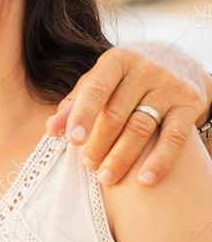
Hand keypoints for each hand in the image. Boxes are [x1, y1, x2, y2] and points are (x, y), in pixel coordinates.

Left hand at [46, 42, 211, 185]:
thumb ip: (76, 102)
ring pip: (141, 127)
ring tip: (106, 177)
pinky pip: (174, 137)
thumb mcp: (102, 81)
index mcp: (117, 61)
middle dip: (99, 142)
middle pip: (116, 113)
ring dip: (122, 156)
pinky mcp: (190, 104)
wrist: (181, 64)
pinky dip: (159, 161)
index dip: (82, 115)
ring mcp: (169, 86)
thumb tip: (51, 129)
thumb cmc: (127, 77)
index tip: (72, 139)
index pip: (96, 89)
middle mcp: (145, 70)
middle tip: (88, 165)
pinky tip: (145, 180)